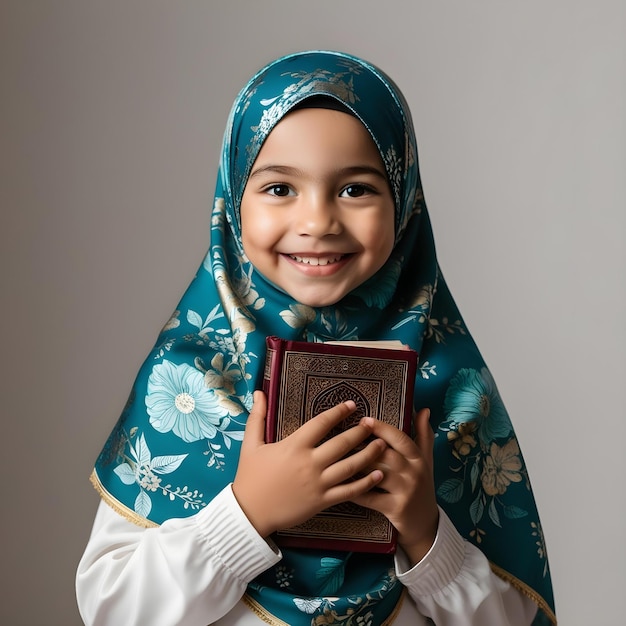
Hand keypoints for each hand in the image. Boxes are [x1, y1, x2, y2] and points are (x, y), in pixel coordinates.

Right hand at [232, 391, 386, 537]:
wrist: (249, 513)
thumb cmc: (250, 477)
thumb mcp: (251, 444)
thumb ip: (258, 417)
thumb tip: (259, 391)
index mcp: (294, 446)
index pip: (321, 423)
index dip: (338, 412)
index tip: (352, 405)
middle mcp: (309, 462)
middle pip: (342, 443)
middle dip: (361, 431)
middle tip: (373, 422)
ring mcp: (318, 483)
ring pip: (350, 466)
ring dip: (369, 454)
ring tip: (383, 444)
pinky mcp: (322, 501)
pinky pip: (349, 491)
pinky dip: (365, 483)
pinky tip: (378, 474)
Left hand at [350, 408, 438, 565]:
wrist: (425, 523)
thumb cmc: (421, 485)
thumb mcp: (426, 460)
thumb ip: (423, 435)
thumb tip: (424, 409)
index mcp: (418, 458)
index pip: (401, 439)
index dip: (382, 428)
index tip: (364, 420)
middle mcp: (414, 473)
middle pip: (386, 454)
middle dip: (364, 446)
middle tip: (343, 438)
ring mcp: (405, 492)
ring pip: (377, 474)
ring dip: (357, 466)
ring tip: (338, 458)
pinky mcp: (395, 509)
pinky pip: (370, 497)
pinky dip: (355, 490)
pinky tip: (341, 483)